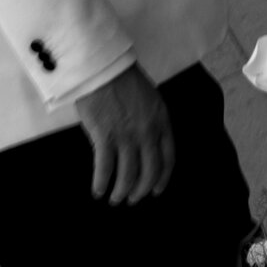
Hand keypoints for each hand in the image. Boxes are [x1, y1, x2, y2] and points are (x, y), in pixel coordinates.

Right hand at [76, 63, 175, 204]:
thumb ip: (152, 121)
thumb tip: (145, 144)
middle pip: (149, 172)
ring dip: (121, 192)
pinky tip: (98, 190)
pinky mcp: (105, 137)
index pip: (168, 158)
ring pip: (128, 175)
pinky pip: (105, 168)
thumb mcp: (150, 99)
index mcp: (162, 121)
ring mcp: (127, 136)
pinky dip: (101, 183)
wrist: (104, 67)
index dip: (162, 178)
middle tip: (133, 199)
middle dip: (141, 190)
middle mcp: (148, 132)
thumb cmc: (123, 79)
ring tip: (115, 199)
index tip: (156, 190)